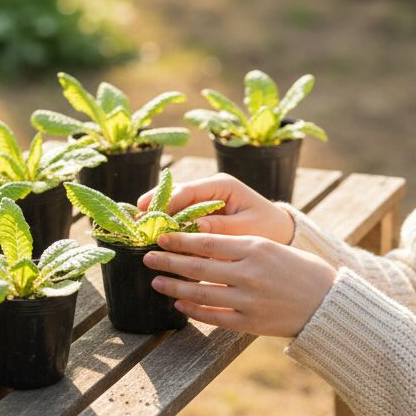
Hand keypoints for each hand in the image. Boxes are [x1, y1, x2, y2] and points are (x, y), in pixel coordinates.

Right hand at [137, 173, 294, 244]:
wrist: (280, 231)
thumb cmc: (267, 227)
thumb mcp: (247, 228)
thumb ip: (222, 227)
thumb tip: (195, 228)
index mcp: (222, 185)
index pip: (189, 190)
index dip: (168, 202)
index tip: (152, 215)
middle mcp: (210, 187)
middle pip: (177, 192)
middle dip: (156, 203)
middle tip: (136, 214)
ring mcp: (205, 198)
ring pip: (175, 202)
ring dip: (158, 211)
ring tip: (139, 222)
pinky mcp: (203, 211)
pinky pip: (181, 213)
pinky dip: (168, 221)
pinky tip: (154, 230)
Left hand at [143, 231, 335, 337]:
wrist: (328, 303)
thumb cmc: (301, 270)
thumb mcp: (272, 248)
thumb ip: (240, 247)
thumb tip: (203, 244)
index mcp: (255, 248)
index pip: (208, 242)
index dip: (180, 240)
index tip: (161, 238)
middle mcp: (250, 273)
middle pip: (198, 267)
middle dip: (169, 262)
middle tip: (148, 258)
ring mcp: (249, 300)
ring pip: (201, 293)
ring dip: (175, 287)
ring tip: (157, 282)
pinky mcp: (250, 323)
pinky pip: (214, 317)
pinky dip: (194, 310)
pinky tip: (180, 304)